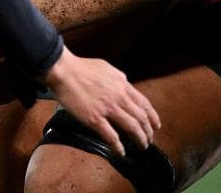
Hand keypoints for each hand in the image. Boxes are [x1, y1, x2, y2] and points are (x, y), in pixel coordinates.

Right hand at [41, 48, 158, 156]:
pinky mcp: (94, 119)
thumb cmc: (82, 67)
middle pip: (141, 118)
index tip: (156, 126)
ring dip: (140, 139)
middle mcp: (119, 97)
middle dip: (148, 132)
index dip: (153, 117)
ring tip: (142, 147)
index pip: (144, 103)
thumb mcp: (108, 68)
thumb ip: (119, 78)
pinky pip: (111, 136)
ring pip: (132, 127)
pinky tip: (121, 152)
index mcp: (123, 84)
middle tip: (149, 140)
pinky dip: (118, 146)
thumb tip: (125, 83)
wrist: (64, 71)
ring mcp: (108, 109)